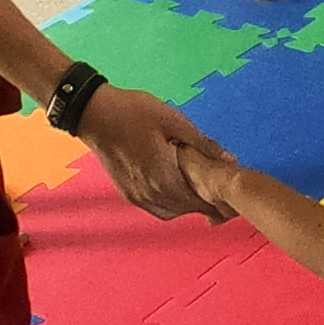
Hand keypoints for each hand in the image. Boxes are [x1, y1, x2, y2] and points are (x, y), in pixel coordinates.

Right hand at [79, 88, 230, 221]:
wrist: (94, 114)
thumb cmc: (134, 113)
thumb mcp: (175, 121)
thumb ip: (203, 145)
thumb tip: (229, 161)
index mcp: (164, 177)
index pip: (199, 202)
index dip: (218, 201)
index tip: (230, 193)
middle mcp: (149, 194)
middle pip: (186, 209)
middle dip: (205, 202)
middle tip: (218, 187)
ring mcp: (136, 196)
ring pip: (170, 211)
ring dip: (186, 203)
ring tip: (198, 184)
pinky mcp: (127, 193)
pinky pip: (154, 207)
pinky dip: (169, 203)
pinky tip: (176, 185)